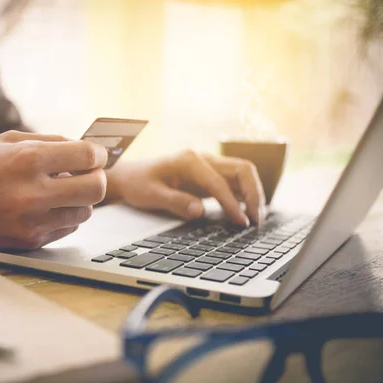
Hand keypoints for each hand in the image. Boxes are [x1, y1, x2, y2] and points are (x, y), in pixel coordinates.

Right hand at [0, 131, 107, 248]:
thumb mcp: (5, 141)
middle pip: (96, 189)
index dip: (97, 154)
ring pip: (85, 212)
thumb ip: (49, 141)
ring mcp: (31, 223)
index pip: (87, 156)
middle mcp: (32, 195)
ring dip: (80, 199)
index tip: (95, 155)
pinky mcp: (28, 243)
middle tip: (87, 173)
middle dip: (97, 178)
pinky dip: (64, 216)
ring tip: (60, 190)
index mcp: (27, 161)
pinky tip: (46, 206)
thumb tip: (85, 149)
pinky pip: (66, 229)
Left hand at [105, 150, 265, 225]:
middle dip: (254, 193)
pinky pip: (234, 182)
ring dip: (253, 194)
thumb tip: (199, 211)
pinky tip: (247, 213)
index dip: (232, 203)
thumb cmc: (138, 183)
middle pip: (242, 170)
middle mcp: (203, 158)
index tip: (240, 222)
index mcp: (189, 160)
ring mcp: (208, 165)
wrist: (129, 176)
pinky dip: (244, 196)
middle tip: (257, 219)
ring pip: (242, 174)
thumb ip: (175, 202)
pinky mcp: (209, 176)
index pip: (219, 182)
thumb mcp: (150, 195)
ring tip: (256, 219)